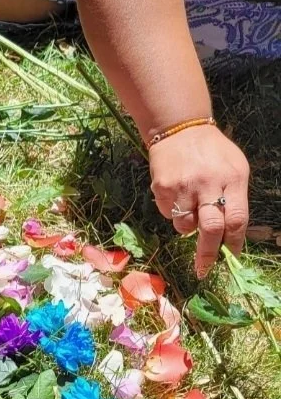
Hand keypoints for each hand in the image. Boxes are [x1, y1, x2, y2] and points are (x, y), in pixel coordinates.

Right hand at [149, 124, 249, 277]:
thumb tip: (228, 237)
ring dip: (188, 226)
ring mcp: (184, 186)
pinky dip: (174, 212)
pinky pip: (169, 214)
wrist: (179, 129)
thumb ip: (233, 199)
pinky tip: (177, 194)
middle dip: (207, 254)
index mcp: (232, 179)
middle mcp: (208, 183)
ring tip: (190, 207)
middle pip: (211, 229)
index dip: (234, 242)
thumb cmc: (212, 153)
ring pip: (185, 226)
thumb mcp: (234, 168)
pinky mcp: (162, 188)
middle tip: (203, 270)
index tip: (229, 257)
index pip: (236, 219)